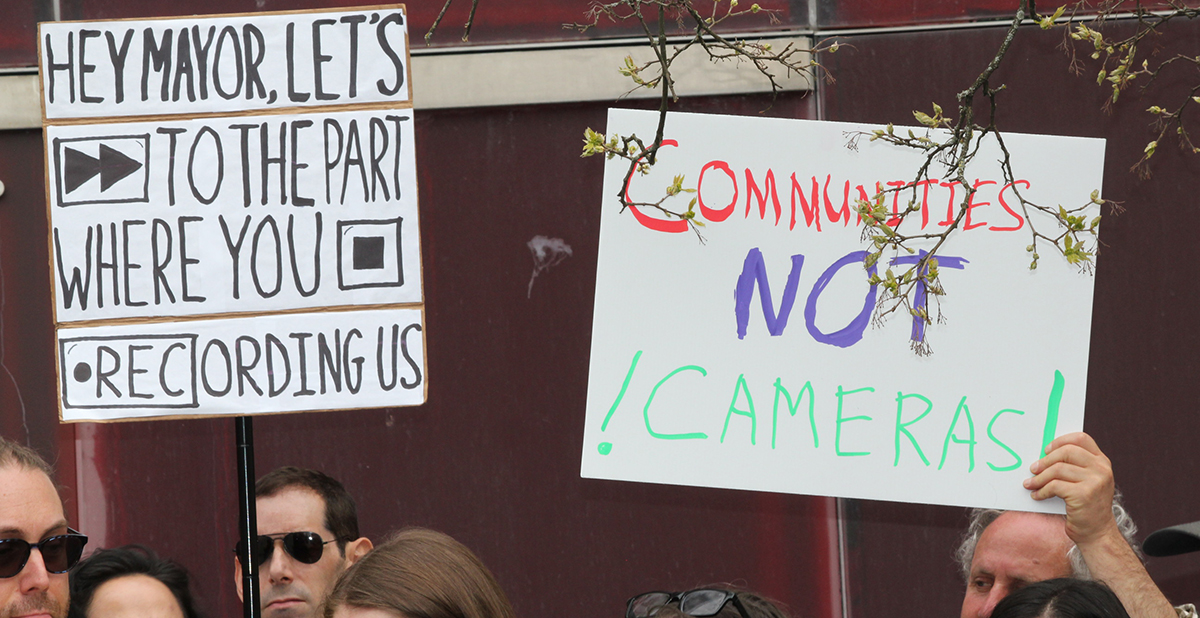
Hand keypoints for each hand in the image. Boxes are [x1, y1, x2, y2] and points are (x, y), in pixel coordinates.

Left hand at [1023, 431, 1116, 545]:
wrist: (1097, 533)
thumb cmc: (1086, 506)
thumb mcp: (1086, 481)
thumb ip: (1073, 466)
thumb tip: (1043, 454)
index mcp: (1102, 462)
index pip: (1081, 438)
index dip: (1060, 441)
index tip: (1046, 450)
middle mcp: (1101, 469)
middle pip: (1066, 451)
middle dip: (1045, 460)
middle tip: (1033, 469)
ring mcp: (1095, 481)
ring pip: (1057, 469)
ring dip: (1039, 478)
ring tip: (1031, 484)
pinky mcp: (1084, 494)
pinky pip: (1054, 486)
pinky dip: (1041, 490)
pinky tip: (1037, 496)